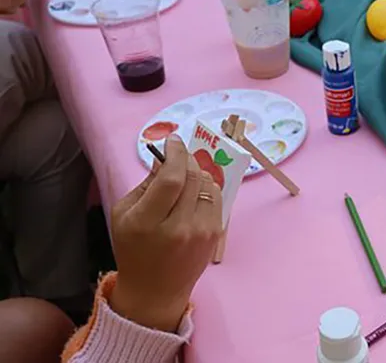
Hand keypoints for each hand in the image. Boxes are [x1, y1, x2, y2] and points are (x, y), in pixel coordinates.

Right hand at [109, 135, 222, 332]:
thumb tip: (164, 156)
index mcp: (148, 222)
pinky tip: (193, 193)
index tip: (173, 139)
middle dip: (186, 159)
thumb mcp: (124, 214)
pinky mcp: (215, 235)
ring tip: (184, 176)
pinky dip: (206, 188)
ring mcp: (201, 232)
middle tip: (178, 153)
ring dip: (198, 172)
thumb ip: (145, 184)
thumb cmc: (133, 249)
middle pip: (192, 177)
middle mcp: (178, 227)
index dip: (175, 153)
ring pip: (208, 184)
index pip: (171, 178)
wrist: (155, 290)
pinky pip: (216, 198)